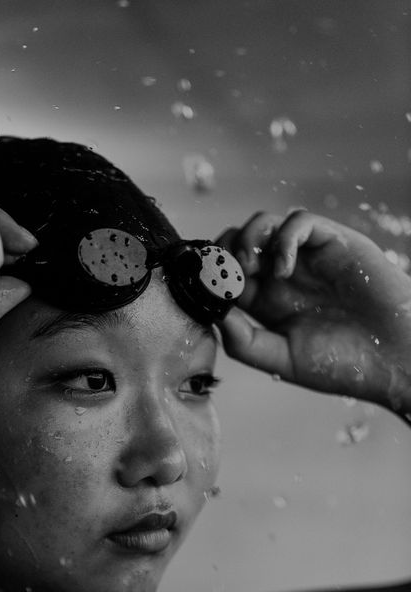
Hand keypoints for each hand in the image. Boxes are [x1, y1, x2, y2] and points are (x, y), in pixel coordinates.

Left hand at [217, 211, 410, 413]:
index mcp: (266, 304)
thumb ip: (245, 342)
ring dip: (248, 239)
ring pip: (265, 224)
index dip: (211, 277)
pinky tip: (283, 269)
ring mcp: (307, 257)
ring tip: (250, 270)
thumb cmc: (342, 364)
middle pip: (238, 243)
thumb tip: (214, 314)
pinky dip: (284, 238)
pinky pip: (300, 222)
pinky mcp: (333, 242)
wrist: (393, 359)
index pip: (226, 276)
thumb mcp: (283, 360)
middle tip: (226, 276)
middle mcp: (283, 276)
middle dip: (223, 253)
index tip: (205, 289)